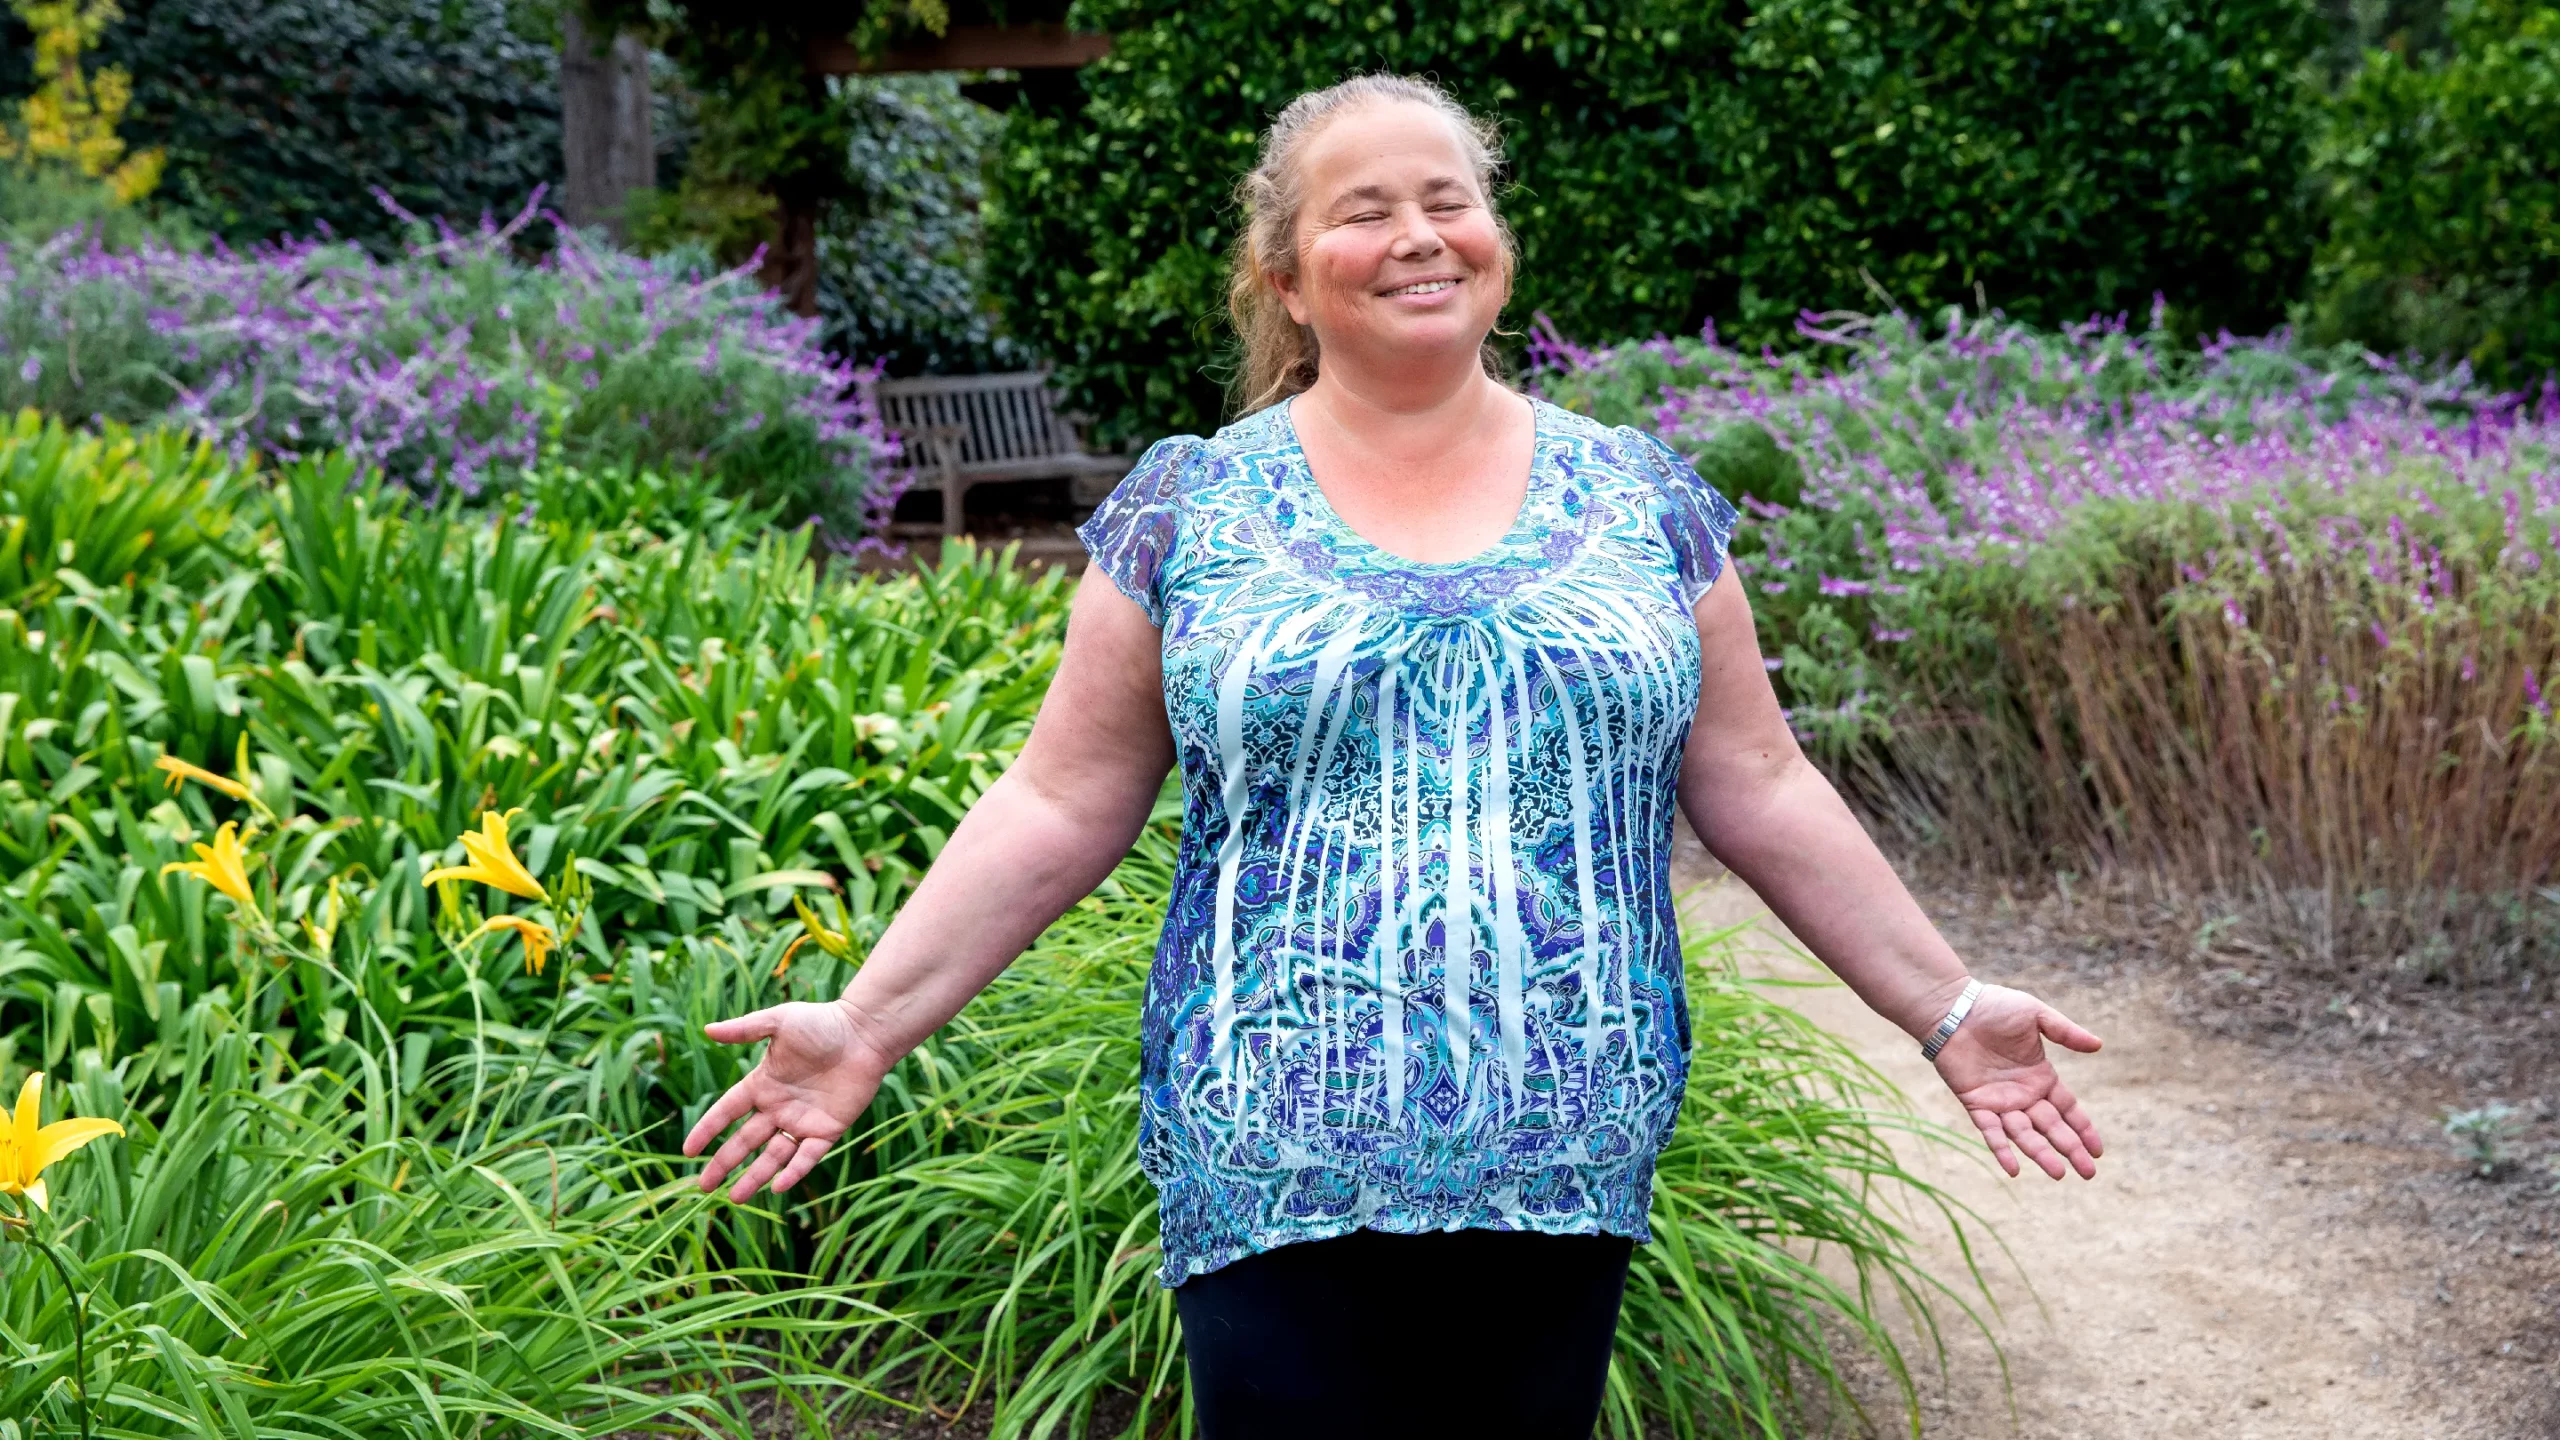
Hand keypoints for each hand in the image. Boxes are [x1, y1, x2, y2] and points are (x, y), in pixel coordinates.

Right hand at [682, 997, 887, 1202]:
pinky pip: (807, 1156)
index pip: (727, 1112)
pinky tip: (778, 1187)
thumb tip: (708, 1030)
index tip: (688, 1150)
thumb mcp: (780, 1022)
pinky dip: (794, 1171)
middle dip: (724, 1163)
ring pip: (773, 1156)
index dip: (707, 1130)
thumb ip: (745, 1029)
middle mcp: (778, 1107)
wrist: (865, 1033)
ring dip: (755, 1176)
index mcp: (762, 1083)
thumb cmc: (823, 1023)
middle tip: (704, 1186)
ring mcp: (802, 1121)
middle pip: (744, 1141)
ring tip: (735, 1199)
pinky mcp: (828, 1130)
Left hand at [1930, 984, 2105, 1180]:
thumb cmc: (1993, 1007)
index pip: (2068, 1110)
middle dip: (2071, 1149)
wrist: (1953, 1008)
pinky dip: (2001, 1150)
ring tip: (2059, 1174)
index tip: (2099, 1151)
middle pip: (2051, 1127)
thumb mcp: (2036, 1015)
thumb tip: (2098, 1045)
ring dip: (2041, 1154)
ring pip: (2024, 1134)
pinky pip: (1990, 1131)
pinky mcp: (1975, 1103)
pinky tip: (2013, 1170)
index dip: (2083, 1129)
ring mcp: (1999, 1101)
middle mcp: (2023, 1094)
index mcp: (2041, 1076)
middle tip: (2089, 1173)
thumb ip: (2065, 1032)